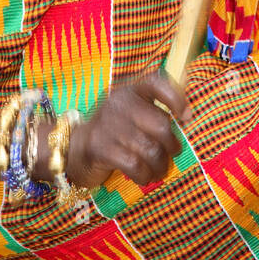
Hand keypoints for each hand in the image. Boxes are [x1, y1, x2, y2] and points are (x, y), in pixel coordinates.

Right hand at [65, 71, 190, 190]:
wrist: (71, 148)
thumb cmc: (112, 133)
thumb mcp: (129, 114)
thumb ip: (152, 112)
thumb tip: (187, 116)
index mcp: (129, 91)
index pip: (156, 82)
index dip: (175, 98)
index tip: (186, 116)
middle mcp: (119, 103)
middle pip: (161, 125)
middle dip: (171, 146)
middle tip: (170, 156)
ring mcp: (109, 125)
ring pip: (151, 150)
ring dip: (159, 166)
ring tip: (158, 171)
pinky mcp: (101, 147)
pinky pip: (135, 165)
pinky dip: (144, 175)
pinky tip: (143, 177)